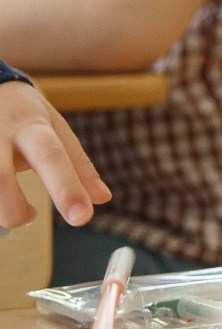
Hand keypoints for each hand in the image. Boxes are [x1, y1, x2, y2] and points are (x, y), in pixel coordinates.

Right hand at [0, 81, 109, 228]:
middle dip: (14, 210)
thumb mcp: (53, 127)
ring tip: (11, 211)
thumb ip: (76, 164)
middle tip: (29, 217)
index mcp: (29, 124)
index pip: (51, 156)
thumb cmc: (21, 111)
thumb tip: (103, 198)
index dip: (66, 188)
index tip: (82, 217)